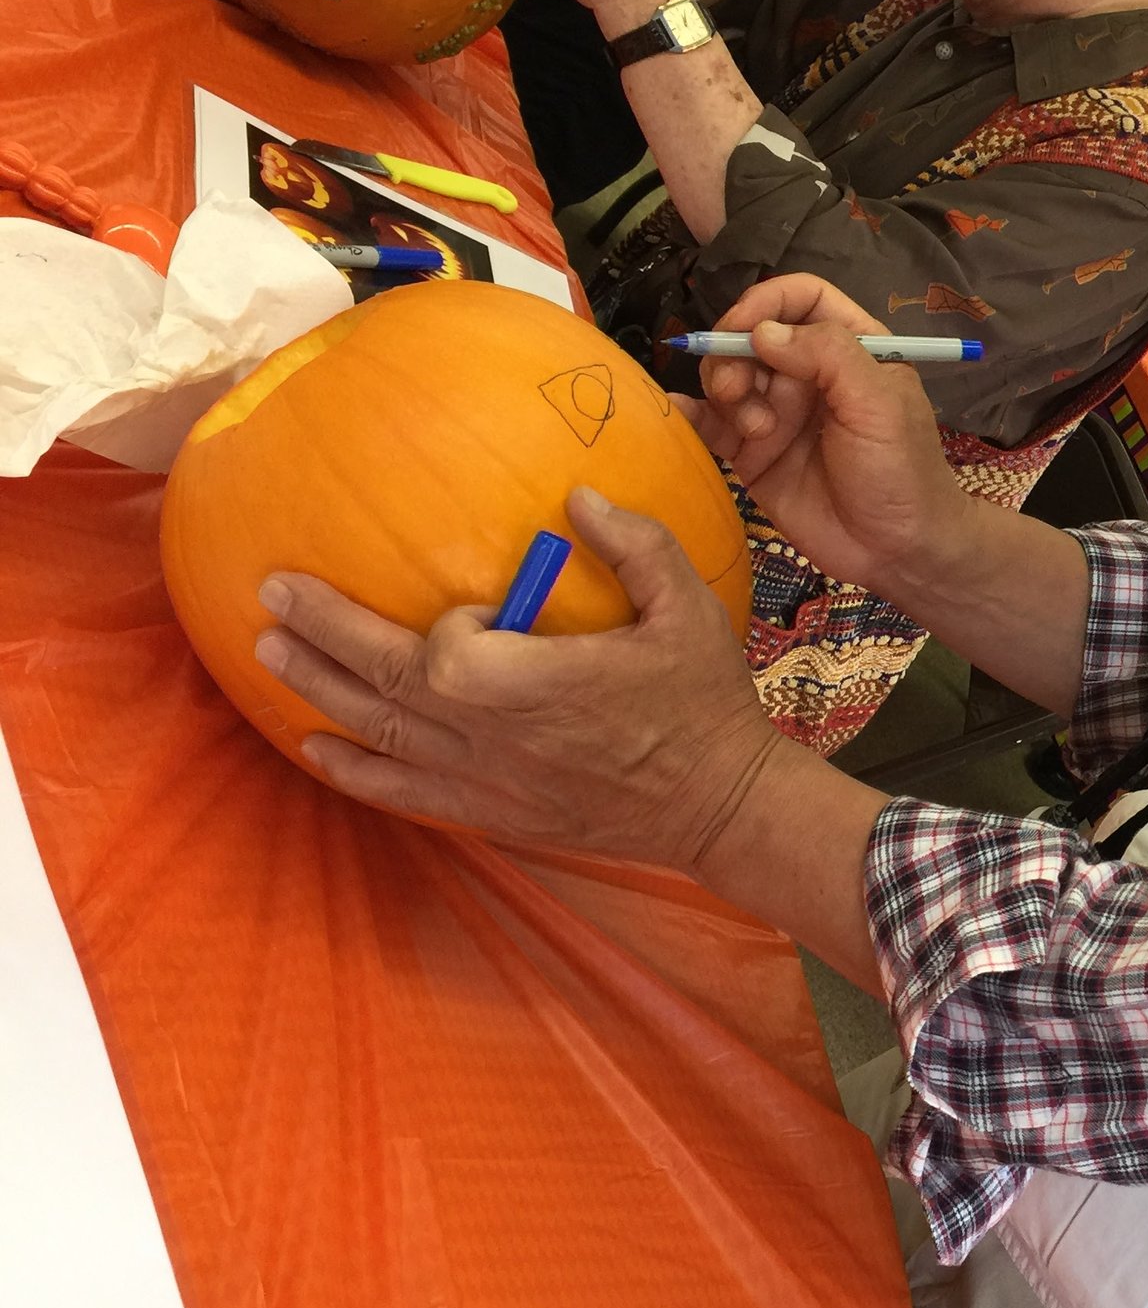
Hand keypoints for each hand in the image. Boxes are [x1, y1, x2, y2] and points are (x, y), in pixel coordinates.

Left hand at [250, 488, 789, 873]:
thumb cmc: (705, 702)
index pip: (445, 653)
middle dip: (323, 633)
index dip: (449, 626)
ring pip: (382, 734)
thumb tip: (578, 495)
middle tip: (272, 590)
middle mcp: (495, 739)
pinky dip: (355, 772)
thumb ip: (636, 545)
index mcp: (537, 685)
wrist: (719, 804)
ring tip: (269, 650)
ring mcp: (487, 781)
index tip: (476, 609)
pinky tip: (317, 747)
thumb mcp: (689, 609)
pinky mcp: (491, 812)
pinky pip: (404, 794)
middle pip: (386, 685)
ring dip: (320, 690)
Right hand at [679, 275, 972, 599]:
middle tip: (739, 391)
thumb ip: (827, 356)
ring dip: (725, 390)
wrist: (895, 550)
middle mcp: (808, 373)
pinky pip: (711, 422)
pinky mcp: (752, 452)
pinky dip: (691, 413)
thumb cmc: (901, 470)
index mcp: (849, 347)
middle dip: (734, 353)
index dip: (766, 302)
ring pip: (727, 375)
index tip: (743, 327)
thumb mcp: (878, 404)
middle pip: (750, 335)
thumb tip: (762, 331)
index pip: (799, 298)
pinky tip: (684, 414)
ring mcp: (777, 412)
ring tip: (755, 429)